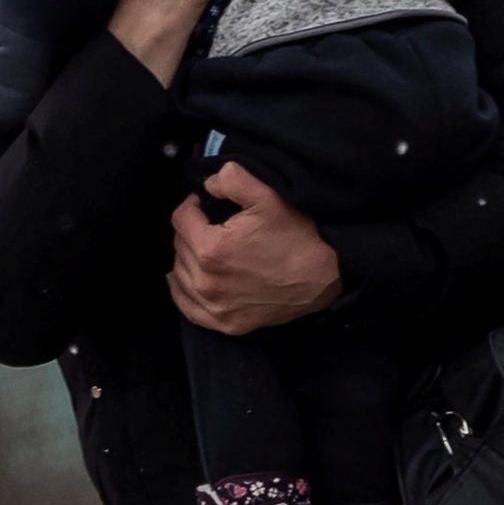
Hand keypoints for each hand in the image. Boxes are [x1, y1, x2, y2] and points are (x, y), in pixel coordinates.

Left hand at [168, 164, 342, 334]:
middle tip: (210, 224)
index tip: (205, 204)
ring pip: (179, 274)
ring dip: (187, 257)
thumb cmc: (297, 236)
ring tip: (206, 247)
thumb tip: (207, 184)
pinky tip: (189, 279)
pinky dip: (183, 291)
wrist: (324, 277)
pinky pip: (187, 307)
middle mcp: (206, 282)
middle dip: (191, 230)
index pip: (180, 219)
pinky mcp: (225, 324)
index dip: (192, 205)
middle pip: (179, 246)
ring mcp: (215, 307)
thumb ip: (231, 180)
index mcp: (211, 249)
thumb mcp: (267, 196)